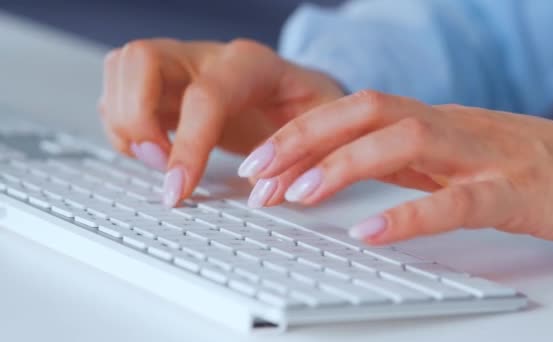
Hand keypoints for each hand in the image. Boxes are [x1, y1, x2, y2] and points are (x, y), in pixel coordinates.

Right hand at [98, 38, 343, 205]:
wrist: (299, 94)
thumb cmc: (310, 108)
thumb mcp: (326, 131)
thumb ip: (302, 160)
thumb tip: (263, 192)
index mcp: (253, 64)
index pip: (206, 96)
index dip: (188, 146)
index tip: (179, 190)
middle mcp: (209, 58)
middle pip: (141, 59)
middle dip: (136, 118)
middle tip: (159, 163)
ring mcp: (182, 67)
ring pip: (121, 69)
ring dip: (124, 123)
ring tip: (157, 160)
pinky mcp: (165, 87)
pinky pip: (120, 95)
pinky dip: (125, 129)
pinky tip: (155, 153)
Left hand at [239, 90, 552, 249]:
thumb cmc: (531, 168)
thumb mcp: (455, 159)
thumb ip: (406, 161)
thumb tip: (348, 168)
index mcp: (432, 122)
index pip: (354, 114)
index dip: (301, 135)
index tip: (260, 165)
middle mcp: (449, 128)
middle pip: (365, 114)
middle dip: (303, 140)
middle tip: (257, 175)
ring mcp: (483, 155)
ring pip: (403, 142)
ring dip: (343, 167)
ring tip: (297, 196)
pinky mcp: (516, 191)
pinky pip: (457, 201)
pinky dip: (409, 216)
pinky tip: (369, 232)